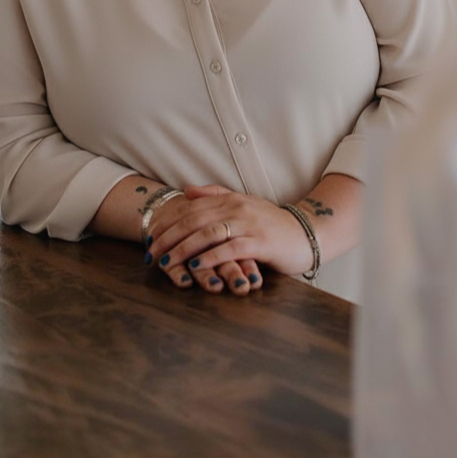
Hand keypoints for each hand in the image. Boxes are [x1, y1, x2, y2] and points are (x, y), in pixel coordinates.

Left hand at [142, 190, 260, 294]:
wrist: (306, 233)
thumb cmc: (271, 223)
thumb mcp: (243, 204)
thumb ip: (215, 196)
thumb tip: (186, 190)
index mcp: (229, 200)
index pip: (190, 209)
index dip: (168, 223)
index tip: (150, 237)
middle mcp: (236, 209)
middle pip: (194, 221)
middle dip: (169, 238)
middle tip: (150, 253)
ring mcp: (248, 225)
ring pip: (207, 234)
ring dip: (183, 249)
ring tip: (166, 262)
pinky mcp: (260, 243)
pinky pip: (229, 249)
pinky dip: (210, 257)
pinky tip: (196, 266)